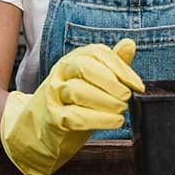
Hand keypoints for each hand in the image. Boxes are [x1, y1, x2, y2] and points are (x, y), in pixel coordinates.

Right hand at [0, 39, 143, 174]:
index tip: (137, 85)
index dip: (121, 68)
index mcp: (73, 60)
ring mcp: (54, 95)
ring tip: (121, 110)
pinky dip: (98, 119)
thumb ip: (111, 64)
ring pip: (79, 91)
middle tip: (126, 97)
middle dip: (111, 82)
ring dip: (106, 101)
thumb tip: (130, 43)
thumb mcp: (92, 81)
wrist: (36, 130)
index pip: (97, 53)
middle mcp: (61, 73)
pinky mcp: (52, 119)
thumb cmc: (71, 104)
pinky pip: (74, 116)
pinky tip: (114, 121)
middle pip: (85, 67)